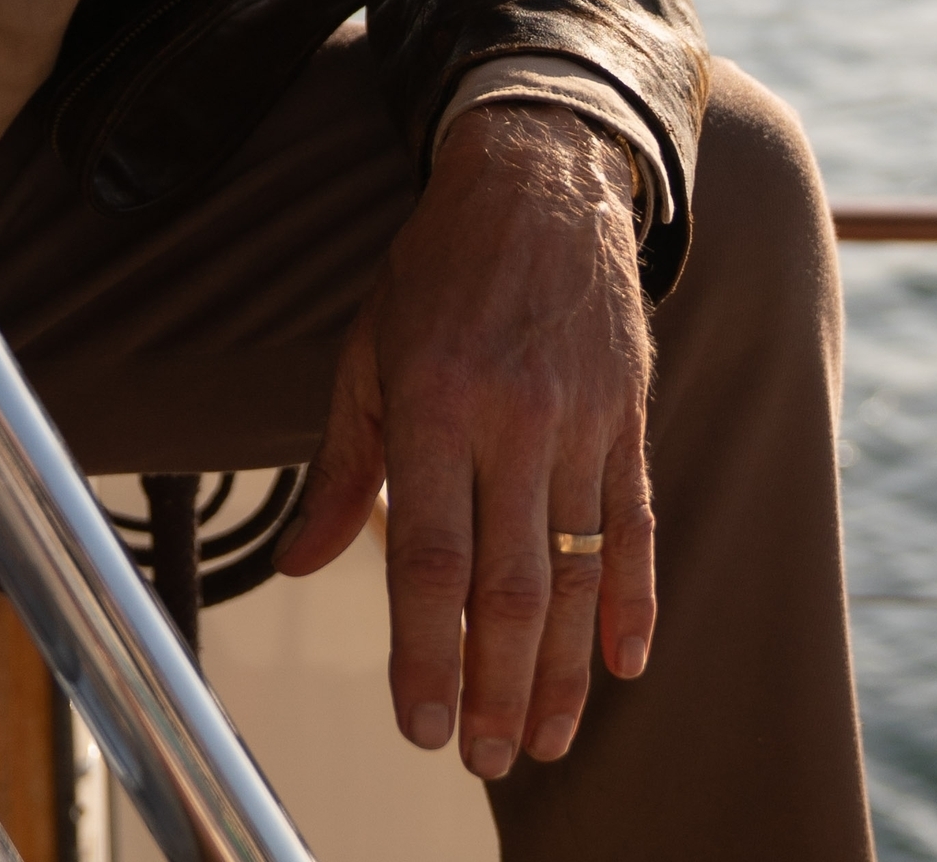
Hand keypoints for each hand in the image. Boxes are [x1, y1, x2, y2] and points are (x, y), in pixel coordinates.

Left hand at [275, 103, 655, 774]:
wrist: (543, 177)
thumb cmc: (436, 271)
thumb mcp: (367, 352)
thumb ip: (344, 467)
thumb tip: (299, 564)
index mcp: (434, 403)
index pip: (431, 558)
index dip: (426, 652)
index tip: (420, 726)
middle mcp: (514, 419)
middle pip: (511, 586)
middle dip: (495, 687)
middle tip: (482, 760)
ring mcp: (583, 422)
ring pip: (577, 573)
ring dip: (560, 670)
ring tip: (543, 741)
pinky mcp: (630, 419)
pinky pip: (636, 527)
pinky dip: (634, 603)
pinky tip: (624, 667)